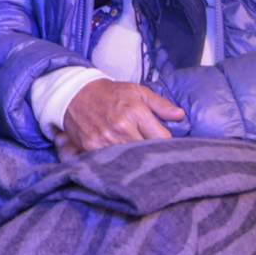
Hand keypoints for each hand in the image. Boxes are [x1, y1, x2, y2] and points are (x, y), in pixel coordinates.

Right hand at [57, 79, 185, 155]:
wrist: (75, 93)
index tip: (167, 146)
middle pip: (147, 152)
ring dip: (136, 161)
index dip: (167, 144)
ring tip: (140, 161)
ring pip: (130, 160)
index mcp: (136, 112)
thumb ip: (161, 104)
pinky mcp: (91, 147)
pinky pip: (110, 162)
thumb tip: (180, 116)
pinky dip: (117, 163)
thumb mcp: (137, 91)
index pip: (162, 138)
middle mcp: (121, 127)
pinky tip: (122, 162)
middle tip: (155, 156)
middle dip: (153, 155)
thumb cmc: (110, 93)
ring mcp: (105, 139)